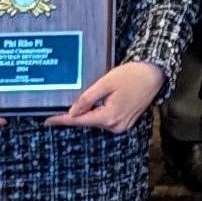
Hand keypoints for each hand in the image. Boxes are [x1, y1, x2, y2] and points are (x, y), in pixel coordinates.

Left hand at [47, 60, 168, 130]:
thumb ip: (87, 98)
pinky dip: (98, 113)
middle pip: (89, 121)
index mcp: (109, 117)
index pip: (80, 120)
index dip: (62, 120)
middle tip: (57, 110)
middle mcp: (116, 125)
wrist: (153, 74)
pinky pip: (107, 119)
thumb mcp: (106, 83)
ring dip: (87, 113)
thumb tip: (72, 111)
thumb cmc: (131, 75)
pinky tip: (93, 105)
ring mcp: (122, 125)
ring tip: (76, 105)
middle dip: (74, 116)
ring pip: (97, 120)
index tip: (48, 120)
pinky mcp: (126, 121)